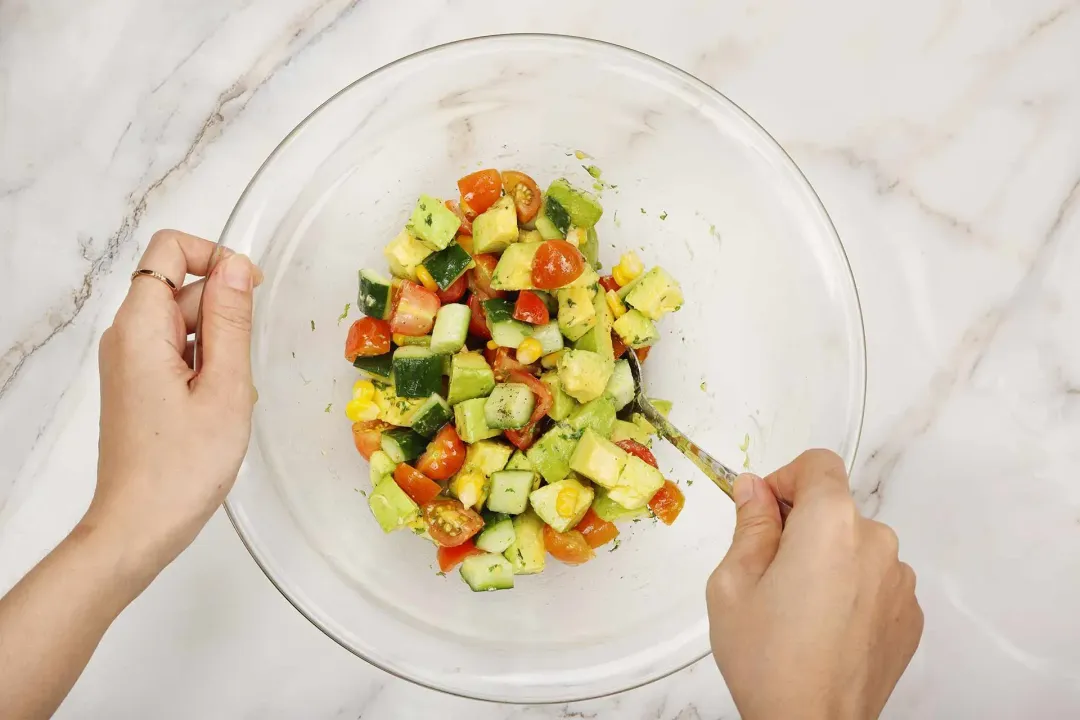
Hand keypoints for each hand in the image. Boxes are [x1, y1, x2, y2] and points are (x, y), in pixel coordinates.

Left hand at [86, 229, 259, 579]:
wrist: (140, 526)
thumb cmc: (183, 465)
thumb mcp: (225, 387)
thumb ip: (232, 319)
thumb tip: (237, 265)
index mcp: (140, 327)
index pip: (170, 250)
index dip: (215, 257)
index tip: (249, 295)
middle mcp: (126, 336)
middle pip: (180, 287)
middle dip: (223, 314)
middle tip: (240, 372)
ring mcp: (129, 361)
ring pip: (184, 323)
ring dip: (219, 347)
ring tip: (227, 398)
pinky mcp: (138, 385)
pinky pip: (178, 352)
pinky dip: (206, 368)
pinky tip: (216, 408)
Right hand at [707, 450, 922, 719]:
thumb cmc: (768, 660)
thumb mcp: (733, 582)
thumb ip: (749, 523)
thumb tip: (754, 490)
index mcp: (831, 523)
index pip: (818, 464)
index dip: (785, 479)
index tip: (765, 511)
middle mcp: (876, 542)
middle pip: (836, 508)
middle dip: (801, 526)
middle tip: (768, 572)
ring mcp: (899, 581)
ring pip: (855, 546)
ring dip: (829, 560)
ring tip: (797, 608)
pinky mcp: (909, 614)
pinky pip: (875, 581)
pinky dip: (851, 591)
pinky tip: (823, 627)